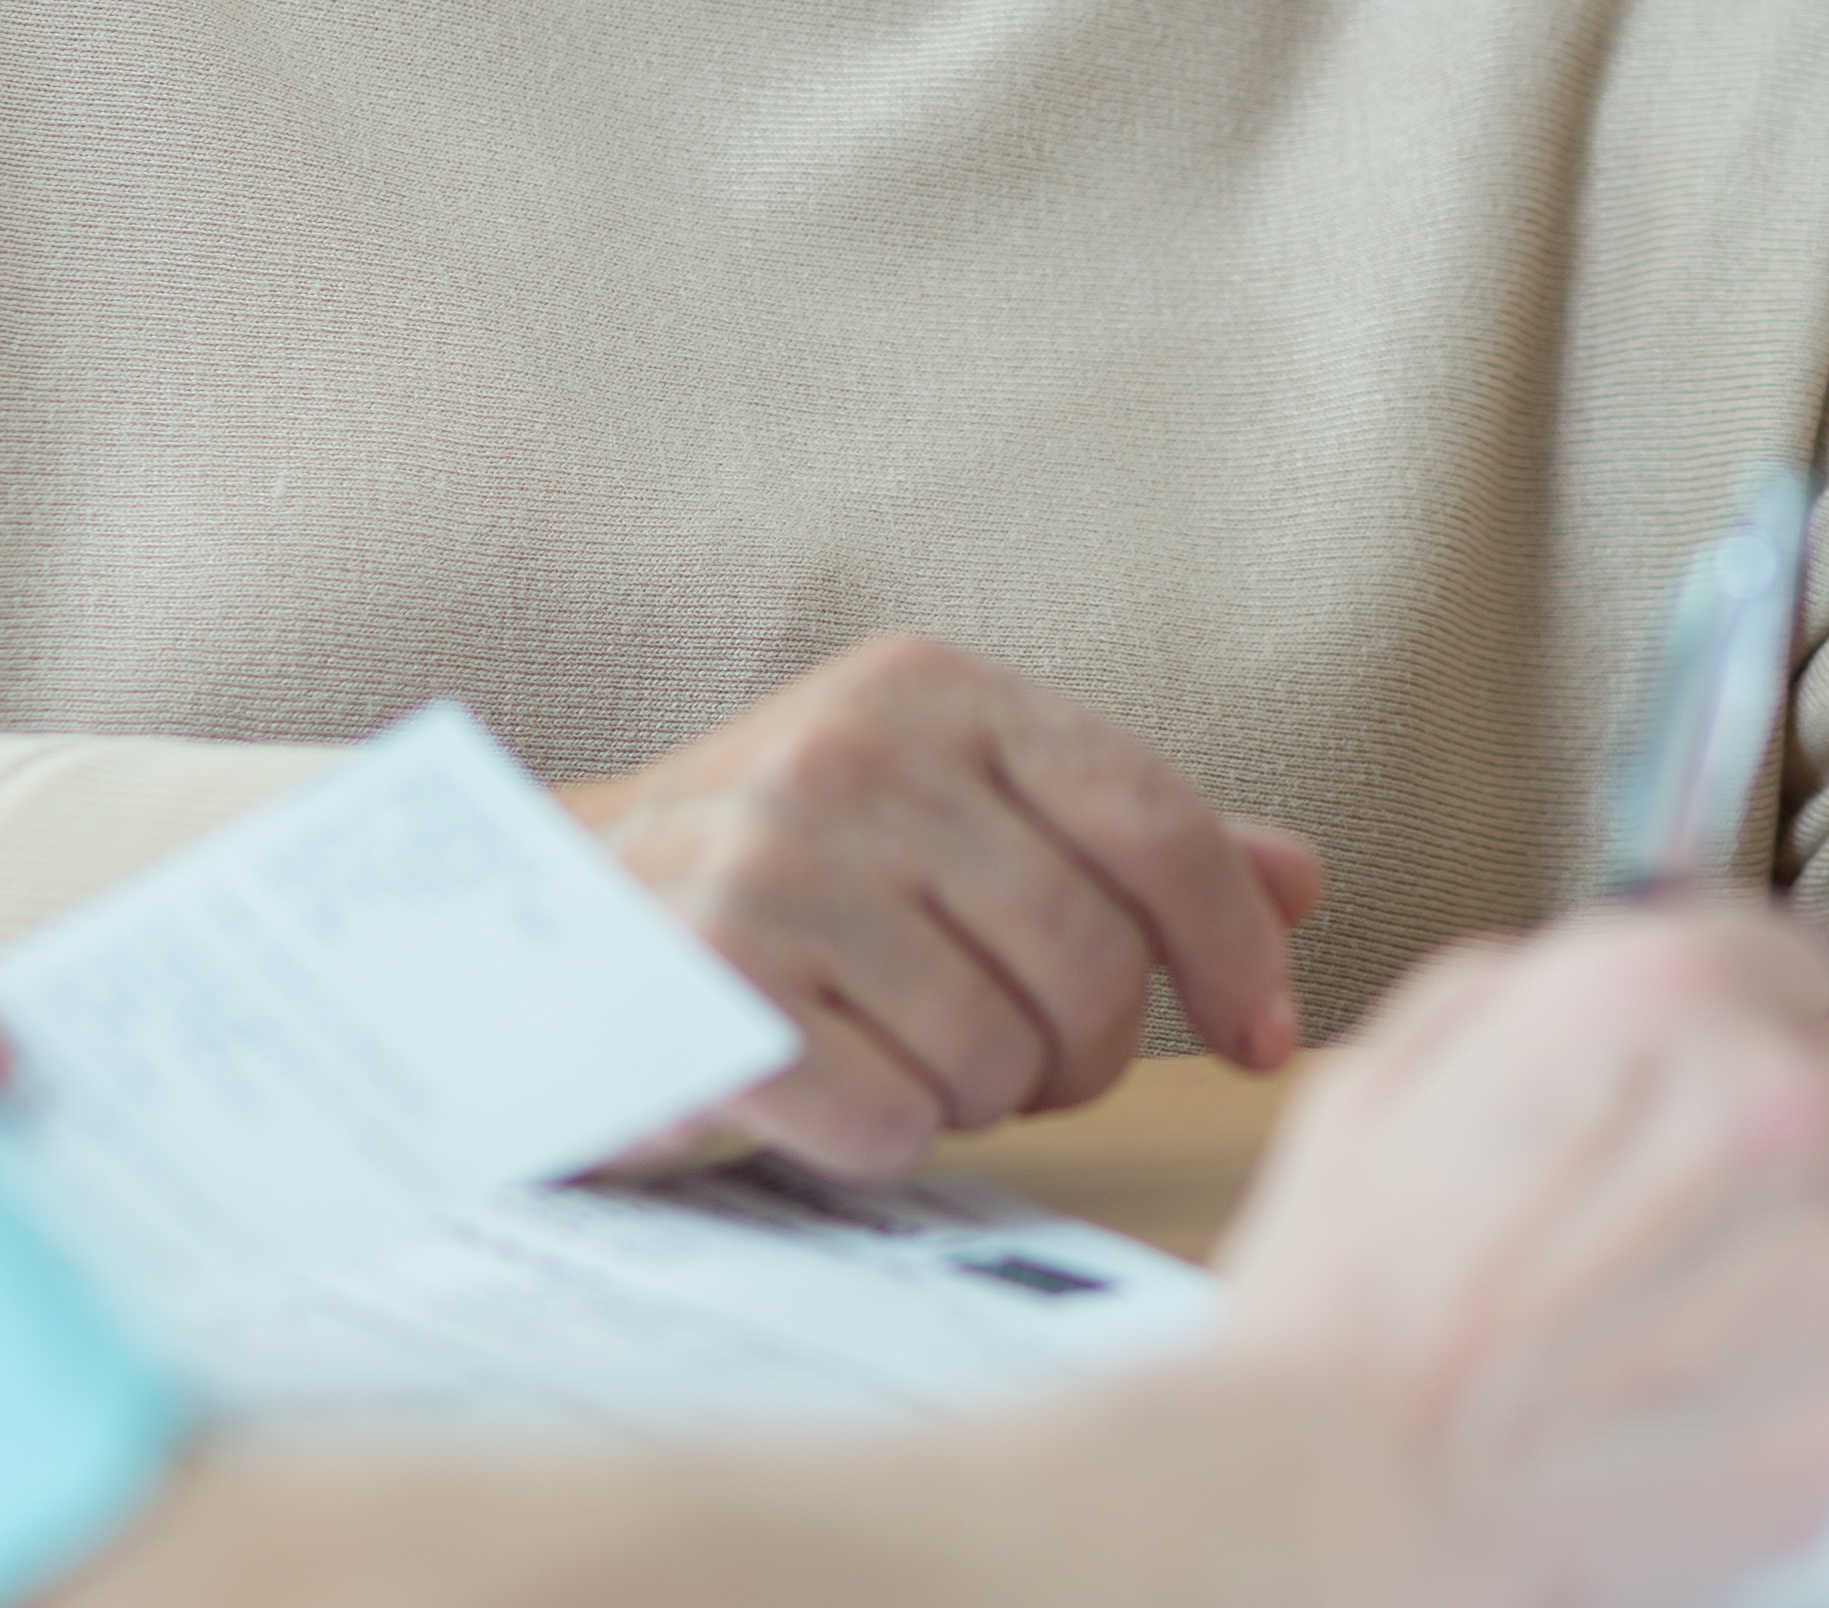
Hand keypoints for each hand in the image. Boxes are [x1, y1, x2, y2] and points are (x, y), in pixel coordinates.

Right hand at [560, 633, 1324, 1179]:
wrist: (530, 929)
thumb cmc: (778, 881)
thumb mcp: (943, 814)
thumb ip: (1116, 839)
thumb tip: (1298, 878)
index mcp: (928, 690)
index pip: (1154, 821)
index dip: (1232, 949)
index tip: (1259, 1037)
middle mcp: (852, 755)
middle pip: (1092, 966)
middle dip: (1078, 1051)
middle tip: (1011, 1060)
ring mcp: (773, 864)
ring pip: (998, 1058)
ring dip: (966, 1095)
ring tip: (889, 1050)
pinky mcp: (709, 988)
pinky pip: (893, 1124)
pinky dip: (877, 1138)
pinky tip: (820, 1088)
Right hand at [1216, 905, 1828, 1607]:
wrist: (1356, 1484)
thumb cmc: (1360, 1284)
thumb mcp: (1403, 1054)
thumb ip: (1539, 995)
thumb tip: (1606, 999)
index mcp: (1654, 996)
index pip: (1789, 957)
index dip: (1741, 1011)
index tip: (1724, 1055)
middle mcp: (1767, 1111)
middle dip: (1766, 1151)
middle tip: (1653, 1217)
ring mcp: (1823, 1268)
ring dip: (1761, 1279)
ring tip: (1630, 1327)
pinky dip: (1770, 1393)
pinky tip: (1659, 1404)